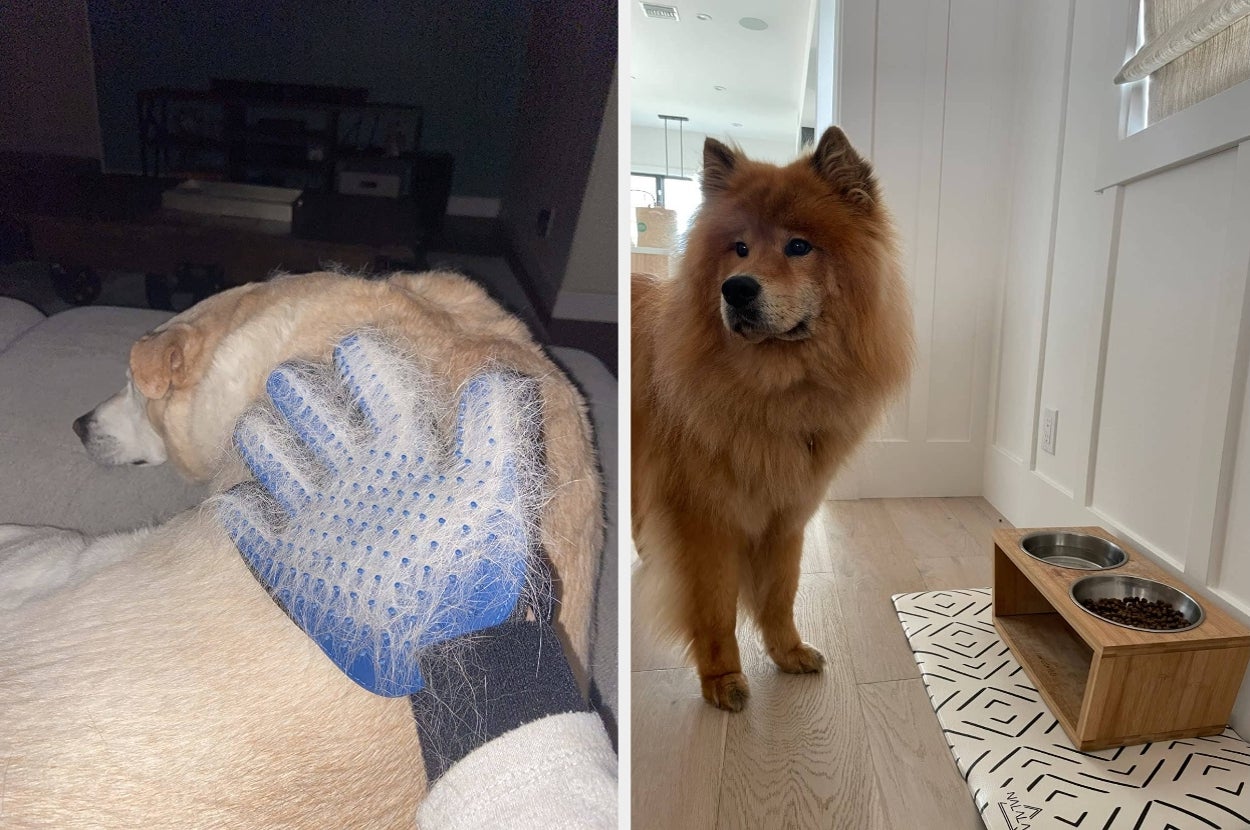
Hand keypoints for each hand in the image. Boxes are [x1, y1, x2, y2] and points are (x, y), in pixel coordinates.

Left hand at [217, 333, 542, 695]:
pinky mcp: (294, 564)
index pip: (376, 384)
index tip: (353, 348)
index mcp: (402, 450)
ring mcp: (315, 517)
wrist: (450, 649)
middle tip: (290, 378)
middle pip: (311, 411)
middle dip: (298, 388)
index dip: (363, 360)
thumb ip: (498, 426)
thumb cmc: (480, 563)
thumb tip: (493, 373)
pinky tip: (234, 502)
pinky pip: (250, 528)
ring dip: (262, 435)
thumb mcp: (505, 490)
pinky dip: (239, 510)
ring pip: (271, 458)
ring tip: (257, 425)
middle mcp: (351, 473)